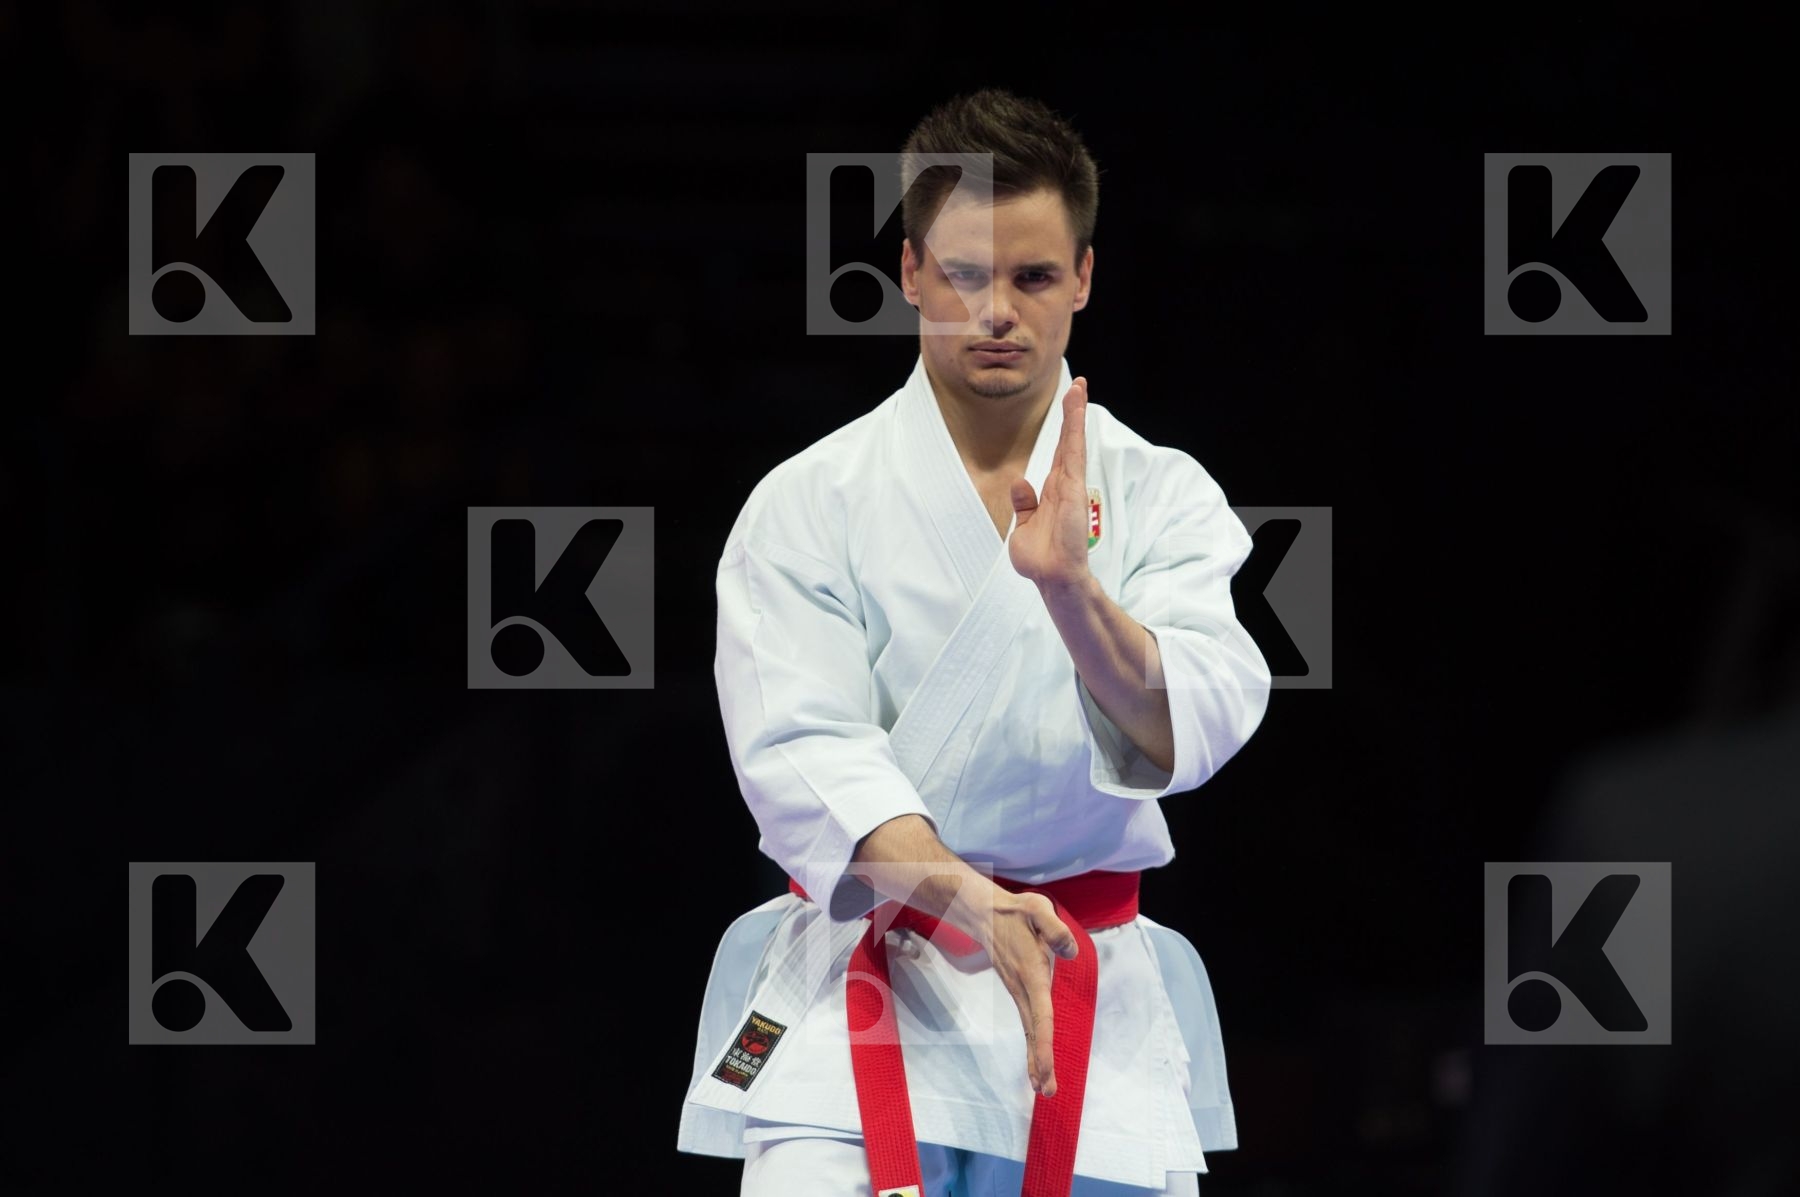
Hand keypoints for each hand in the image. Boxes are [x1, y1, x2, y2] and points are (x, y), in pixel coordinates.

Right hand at [977, 888, 1079, 1096]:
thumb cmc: (1016, 912)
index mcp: (1032, 974)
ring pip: (1029, 1030)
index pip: (1040, 1014)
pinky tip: (1036, 1061)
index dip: (1043, 1043)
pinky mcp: (1019, 991)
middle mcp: (1023, 988)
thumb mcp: (1038, 910)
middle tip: (1048, 1091)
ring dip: (1035, 1059)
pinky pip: (1028, 1023)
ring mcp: (1018, 992)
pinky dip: (1032, 1044)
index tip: (1046, 1068)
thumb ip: (1055, 930)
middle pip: (1032, 1031)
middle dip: (1039, 1063)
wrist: (984, 913)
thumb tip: (1071, 952)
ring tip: (1043, 1088)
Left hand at [1008, 377, 1091, 590]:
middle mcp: (1063, 484)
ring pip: (1073, 441)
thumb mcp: (1023, 527)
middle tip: (1077, 385)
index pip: (1058, 455)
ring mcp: (1070, 484)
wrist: (1052, 577)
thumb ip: (1024, 504)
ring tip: (1078, 387)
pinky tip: (1077, 410)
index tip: (1066, 410)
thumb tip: (1020, 482)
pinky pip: (1074, 451)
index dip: (1062, 432)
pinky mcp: (1073, 487)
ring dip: (1075, 413)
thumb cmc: (1040, 558)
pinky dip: (1075, 429)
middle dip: (1073, 413)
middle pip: (1068, 441)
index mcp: (1052, 492)